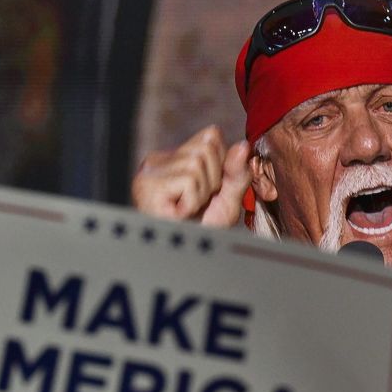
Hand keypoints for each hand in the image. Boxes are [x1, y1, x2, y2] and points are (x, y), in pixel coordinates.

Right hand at [131, 125, 251, 227]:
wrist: (186, 256)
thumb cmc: (203, 230)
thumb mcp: (227, 199)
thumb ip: (236, 173)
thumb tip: (243, 147)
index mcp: (176, 157)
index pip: (211, 136)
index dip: (221, 166)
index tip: (208, 190)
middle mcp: (159, 159)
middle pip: (206, 147)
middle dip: (212, 180)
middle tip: (197, 202)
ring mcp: (150, 171)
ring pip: (197, 164)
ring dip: (201, 194)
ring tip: (188, 209)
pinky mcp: (147, 184)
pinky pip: (188, 181)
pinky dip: (191, 202)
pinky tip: (179, 213)